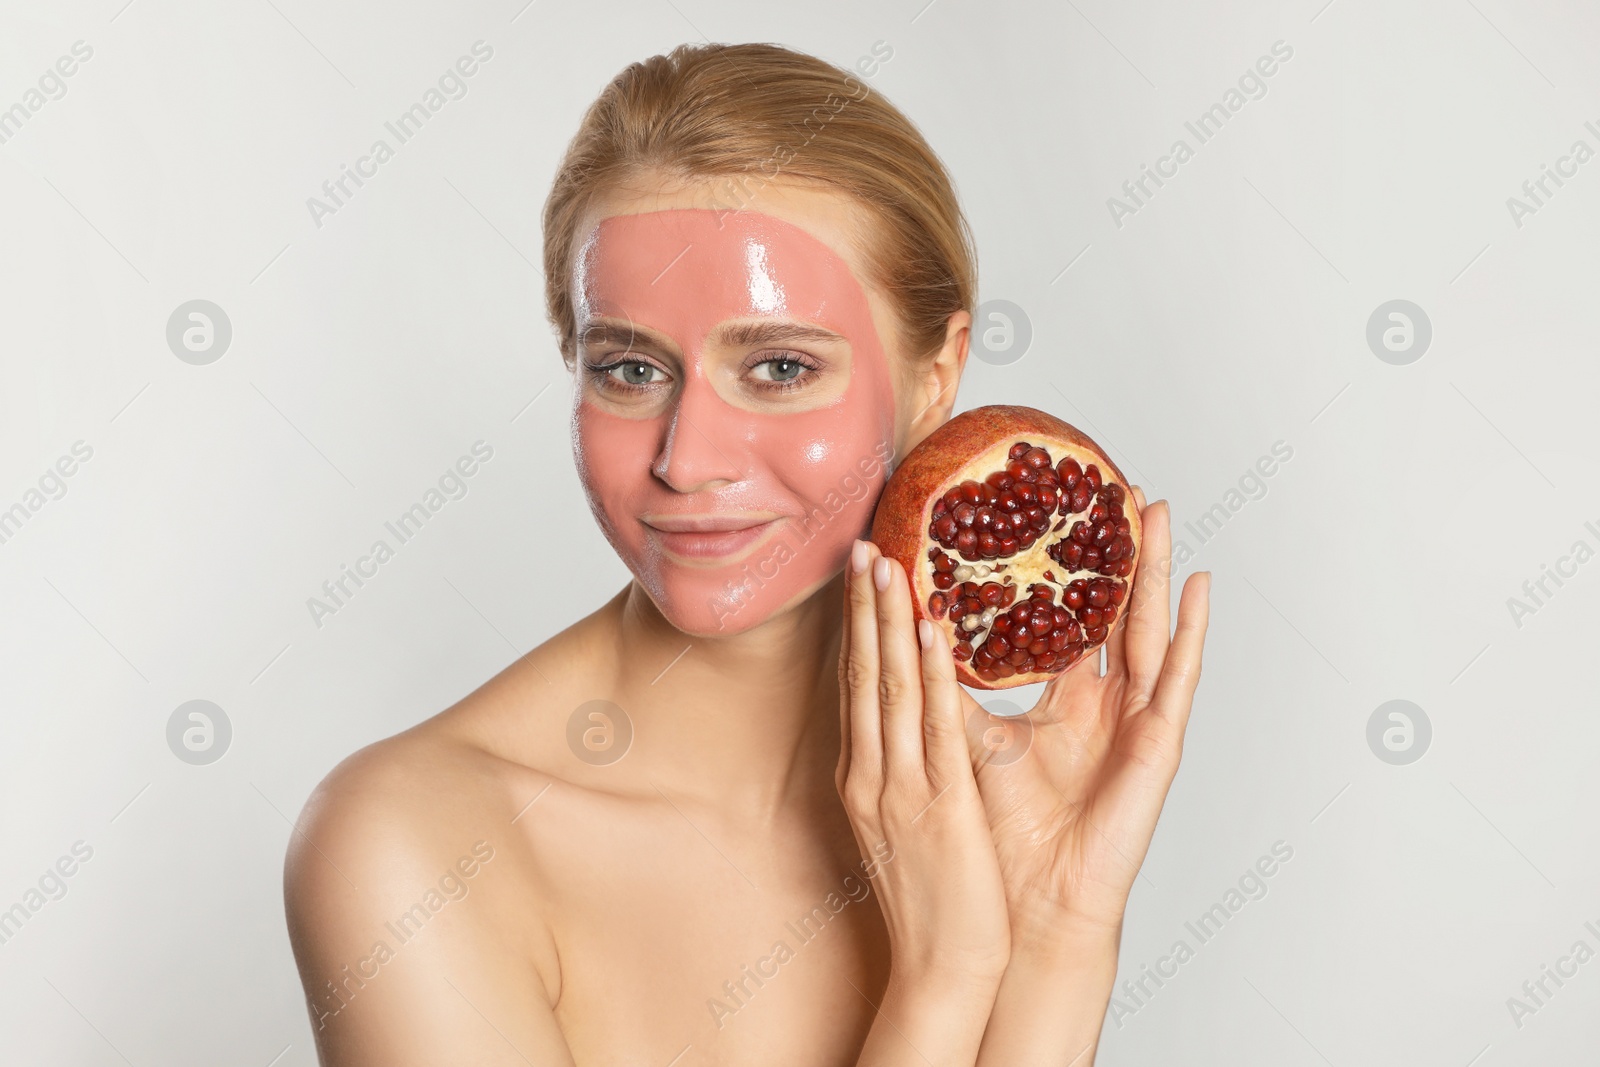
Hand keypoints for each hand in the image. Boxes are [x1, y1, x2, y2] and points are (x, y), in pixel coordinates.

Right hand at [837, 539, 1010, 1064]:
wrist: (941, 969)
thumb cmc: (932, 903)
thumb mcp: (905, 825)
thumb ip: (903, 773)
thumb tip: (909, 731)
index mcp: (867, 778)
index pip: (858, 688)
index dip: (857, 628)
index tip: (861, 577)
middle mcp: (874, 775)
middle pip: (863, 677)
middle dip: (862, 609)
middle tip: (862, 546)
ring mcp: (901, 788)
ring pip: (889, 690)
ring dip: (887, 623)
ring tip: (887, 563)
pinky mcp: (939, 806)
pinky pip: (934, 729)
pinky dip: (929, 675)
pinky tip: (929, 632)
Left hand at [964, 489, 1210, 941]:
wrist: (1027, 903)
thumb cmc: (1001, 834)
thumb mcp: (967, 742)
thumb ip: (947, 685)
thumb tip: (909, 627)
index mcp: (1064, 703)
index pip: (1067, 620)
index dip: (1063, 570)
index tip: (1055, 515)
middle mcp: (1103, 705)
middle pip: (1112, 612)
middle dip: (1114, 553)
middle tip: (1113, 489)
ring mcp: (1135, 722)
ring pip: (1149, 630)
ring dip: (1154, 571)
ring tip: (1155, 513)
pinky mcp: (1157, 746)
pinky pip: (1180, 679)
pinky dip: (1192, 632)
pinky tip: (1198, 588)